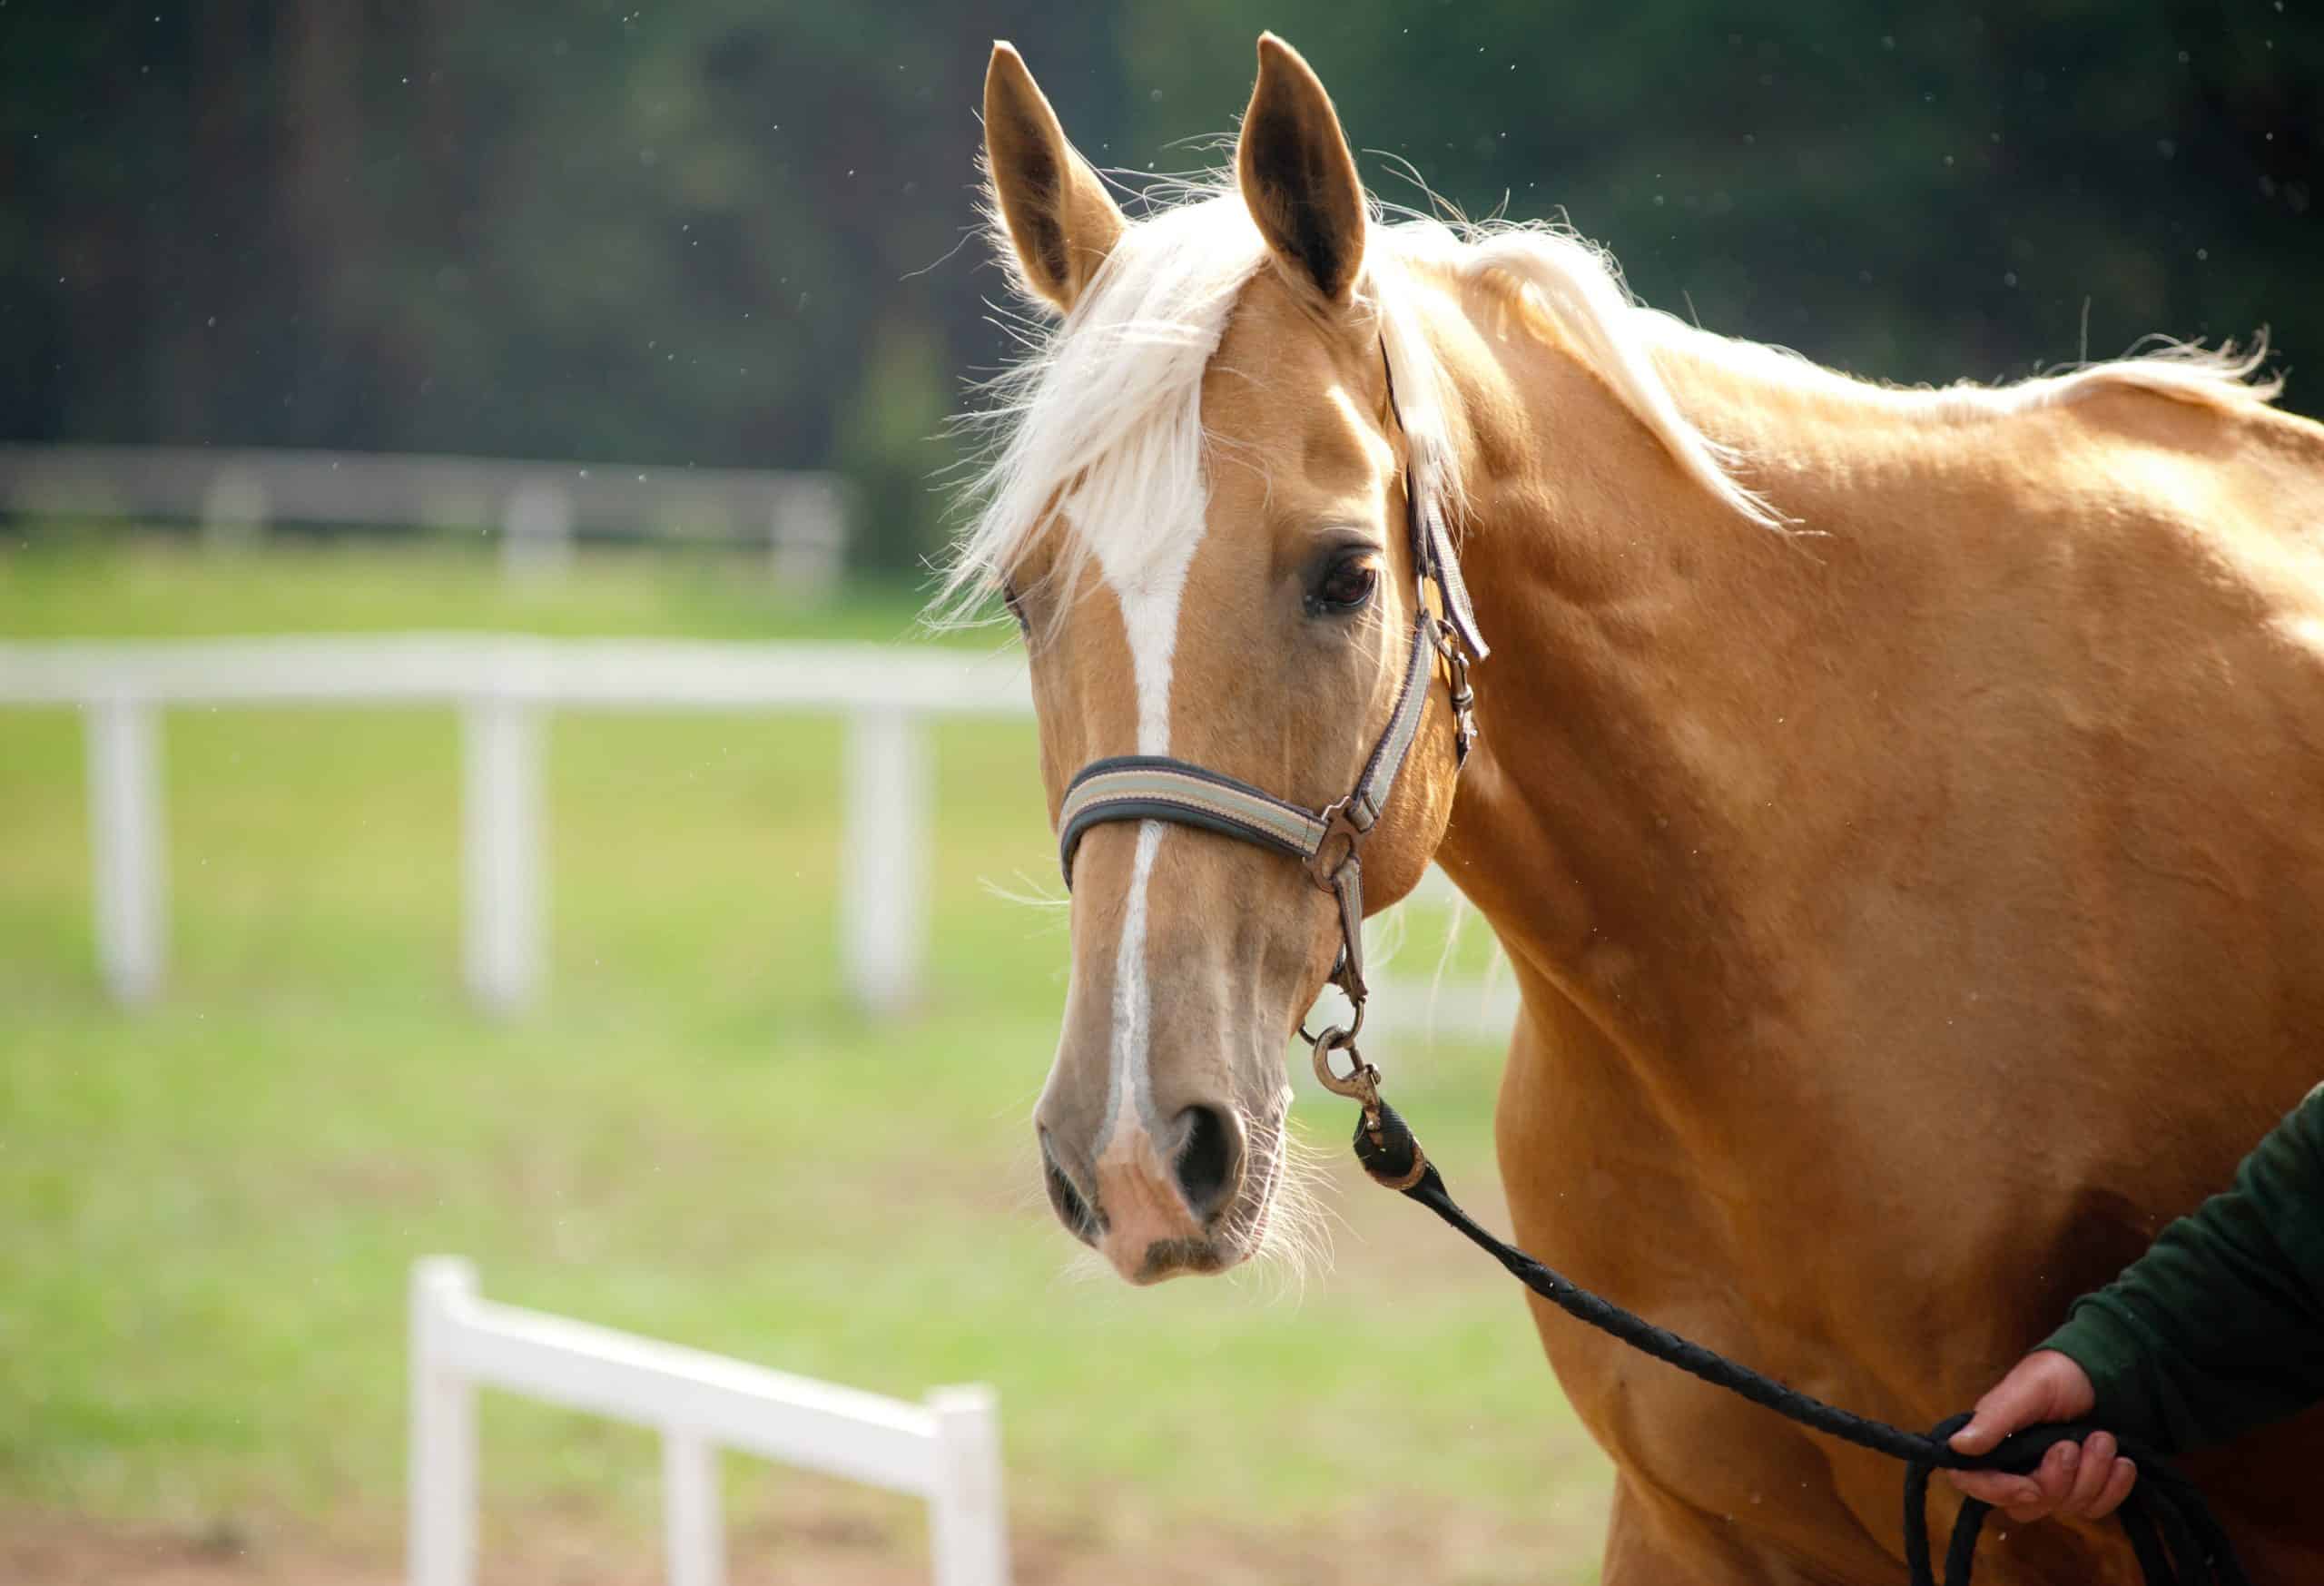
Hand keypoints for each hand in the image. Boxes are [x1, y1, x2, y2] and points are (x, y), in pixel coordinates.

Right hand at [1946, 1350, 2137, 1523]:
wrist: (2102, 1373)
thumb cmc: (2055, 1375)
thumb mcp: (2024, 1391)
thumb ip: (1992, 1420)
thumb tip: (1956, 1446)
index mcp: (1991, 1443)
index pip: (1973, 1482)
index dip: (1998, 1492)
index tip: (2030, 1487)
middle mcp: (2016, 1467)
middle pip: (2027, 1505)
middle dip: (2057, 1480)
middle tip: (2072, 1445)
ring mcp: (2052, 1481)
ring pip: (2066, 1507)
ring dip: (2092, 1475)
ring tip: (2104, 1438)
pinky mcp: (2084, 1488)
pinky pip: (2097, 1508)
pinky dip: (2114, 1488)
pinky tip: (2123, 1463)